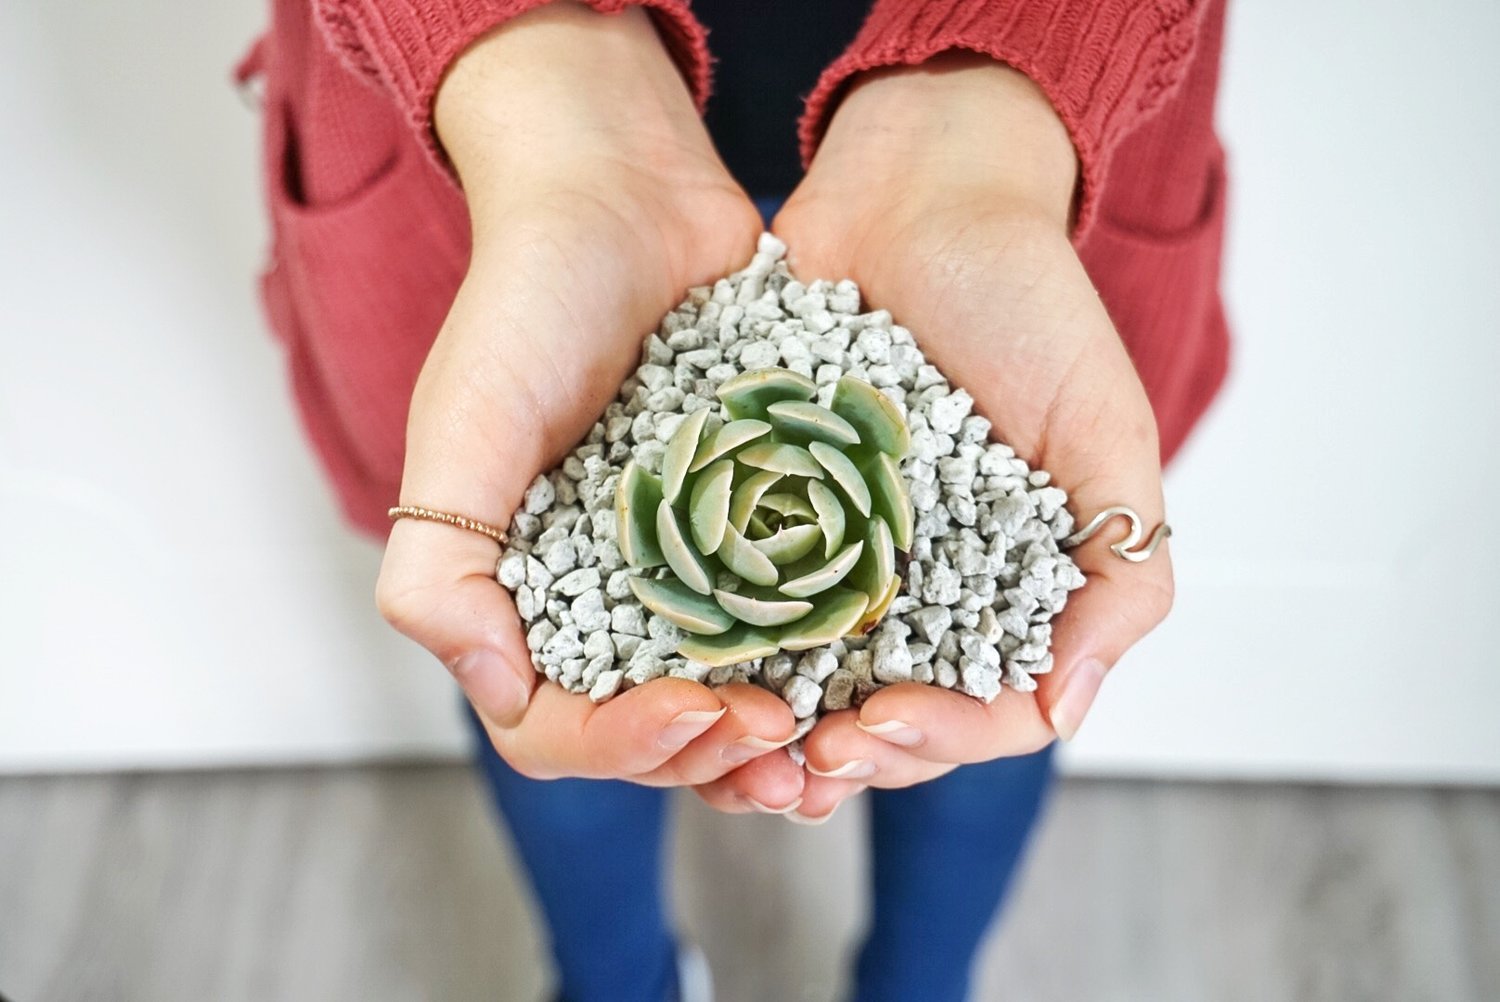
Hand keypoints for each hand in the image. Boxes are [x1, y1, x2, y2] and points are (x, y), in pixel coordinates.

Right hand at [376, 3, 800, 795]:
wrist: (624, 197)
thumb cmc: (528, 300)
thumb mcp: (465, 421)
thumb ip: (441, 556)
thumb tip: (487, 677)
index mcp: (521, 595)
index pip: (556, 727)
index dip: (622, 745)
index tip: (699, 707)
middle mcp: (603, 596)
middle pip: (652, 733)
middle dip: (712, 757)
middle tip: (783, 742)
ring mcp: (685, 568)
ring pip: (728, 695)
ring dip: (775, 736)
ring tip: (834, 740)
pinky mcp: (756, 527)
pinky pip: (790, 618)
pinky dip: (823, 659)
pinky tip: (871, 668)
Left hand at [697, 55, 1174, 820]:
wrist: (919, 192)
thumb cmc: (1027, 301)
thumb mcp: (1103, 427)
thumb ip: (1122, 569)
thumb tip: (1067, 708)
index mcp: (1009, 584)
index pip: (985, 708)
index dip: (938, 738)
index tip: (880, 725)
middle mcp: (923, 584)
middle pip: (889, 714)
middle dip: (847, 755)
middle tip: (797, 762)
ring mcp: (839, 552)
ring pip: (807, 679)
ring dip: (774, 727)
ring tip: (733, 739)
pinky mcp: (764, 507)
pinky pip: (737, 596)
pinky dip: (719, 645)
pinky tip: (686, 668)